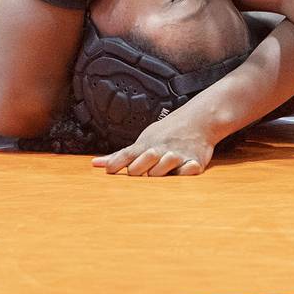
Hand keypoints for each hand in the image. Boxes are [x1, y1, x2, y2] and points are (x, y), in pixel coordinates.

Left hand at [91, 116, 214, 176]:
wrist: (198, 120)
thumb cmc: (167, 133)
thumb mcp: (143, 140)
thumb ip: (120, 155)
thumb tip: (95, 163)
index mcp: (146, 145)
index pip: (125, 155)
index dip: (115, 164)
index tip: (109, 171)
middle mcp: (159, 150)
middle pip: (140, 166)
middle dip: (136, 171)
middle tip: (138, 172)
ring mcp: (177, 156)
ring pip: (161, 169)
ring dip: (157, 174)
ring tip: (159, 171)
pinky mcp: (194, 162)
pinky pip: (187, 172)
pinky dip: (183, 173)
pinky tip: (181, 171)